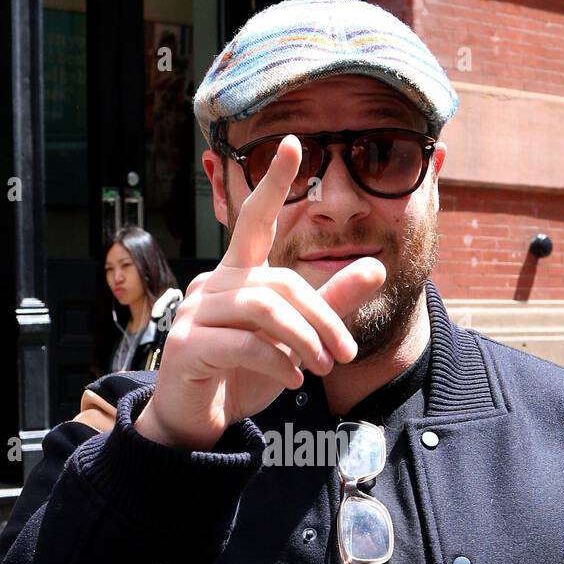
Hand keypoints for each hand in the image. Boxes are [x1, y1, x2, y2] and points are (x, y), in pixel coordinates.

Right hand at [134, 135, 385, 449]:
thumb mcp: (295, 339)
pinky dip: (277, 362)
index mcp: (237, 275)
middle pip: (280, 283)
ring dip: (304, 340)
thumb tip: (375, 265)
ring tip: (321, 367)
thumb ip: (330, 304)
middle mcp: (212, 285)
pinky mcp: (188, 346)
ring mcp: (194, 314)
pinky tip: (293, 379)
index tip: (292, 144)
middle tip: (344, 354)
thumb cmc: (242, 373)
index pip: (254, 220)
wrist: (198, 419)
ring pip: (263, 309)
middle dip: (322, 318)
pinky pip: (243, 343)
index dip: (273, 184)